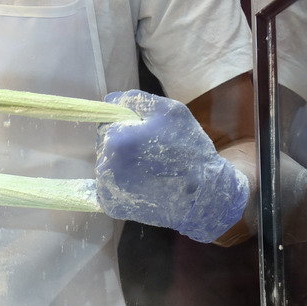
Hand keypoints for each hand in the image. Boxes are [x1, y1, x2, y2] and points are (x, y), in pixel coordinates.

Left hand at [95, 90, 248, 242]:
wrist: (202, 195)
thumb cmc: (188, 150)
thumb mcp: (169, 111)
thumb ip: (134, 100)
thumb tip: (109, 100)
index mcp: (117, 140)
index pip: (106, 123)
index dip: (125, 125)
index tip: (145, 134)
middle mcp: (105, 166)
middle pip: (104, 145)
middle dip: (122, 143)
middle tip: (150, 152)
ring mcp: (106, 188)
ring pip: (106, 164)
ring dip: (121, 163)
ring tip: (149, 169)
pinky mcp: (110, 205)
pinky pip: (108, 186)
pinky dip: (120, 183)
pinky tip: (141, 183)